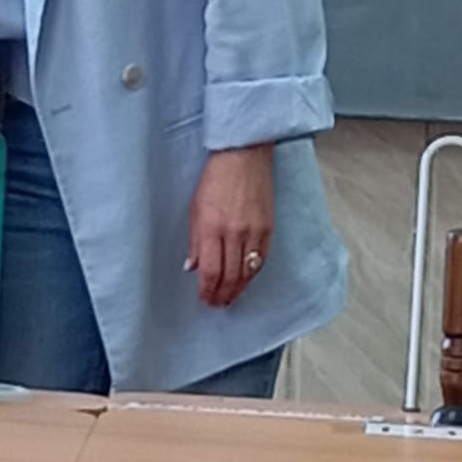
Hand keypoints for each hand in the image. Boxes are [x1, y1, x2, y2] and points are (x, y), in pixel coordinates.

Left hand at [187, 146, 274, 307]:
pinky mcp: (268, 227)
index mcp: (211, 228)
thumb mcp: (195, 209)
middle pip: (230, 276)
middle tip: (217, 304)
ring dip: (238, 289)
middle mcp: (233, 233)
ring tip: (231, 298)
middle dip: (222, 294)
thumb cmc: (215, 179)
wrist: (243, 156)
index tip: (205, 298)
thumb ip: (194, 241)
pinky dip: (252, 274)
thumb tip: (192, 266)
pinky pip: (261, 259)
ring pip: (247, 272)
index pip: (210, 271)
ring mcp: (254, 231)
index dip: (207, 290)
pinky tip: (246, 280)